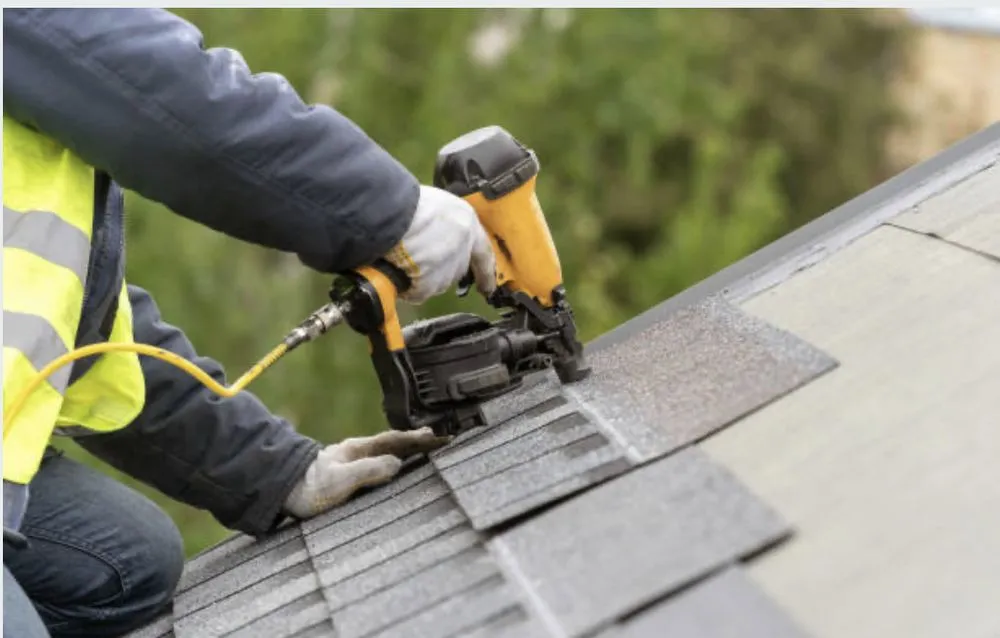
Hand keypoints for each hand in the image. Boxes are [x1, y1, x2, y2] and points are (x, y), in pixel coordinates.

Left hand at [282, 427, 450, 518]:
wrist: (280, 492)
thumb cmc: (308, 488)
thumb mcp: (341, 481)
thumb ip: (368, 471)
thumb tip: (397, 463)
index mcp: (358, 450)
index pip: (394, 441)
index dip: (417, 439)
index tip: (438, 437)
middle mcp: (356, 453)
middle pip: (393, 443)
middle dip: (416, 441)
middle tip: (439, 440)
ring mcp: (351, 462)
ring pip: (385, 452)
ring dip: (406, 450)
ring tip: (424, 450)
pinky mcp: (346, 475)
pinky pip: (377, 464)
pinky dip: (393, 461)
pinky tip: (395, 468)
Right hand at [383, 185, 496, 303]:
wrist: (391, 215)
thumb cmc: (409, 202)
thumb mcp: (438, 204)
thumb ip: (446, 223)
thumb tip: (438, 233)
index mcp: (468, 225)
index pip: (484, 254)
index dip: (486, 272)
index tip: (488, 287)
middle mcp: (463, 250)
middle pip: (457, 268)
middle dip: (442, 267)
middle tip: (421, 260)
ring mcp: (447, 270)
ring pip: (438, 281)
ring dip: (424, 276)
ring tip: (403, 259)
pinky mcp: (428, 285)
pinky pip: (420, 291)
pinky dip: (410, 286)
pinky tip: (397, 270)